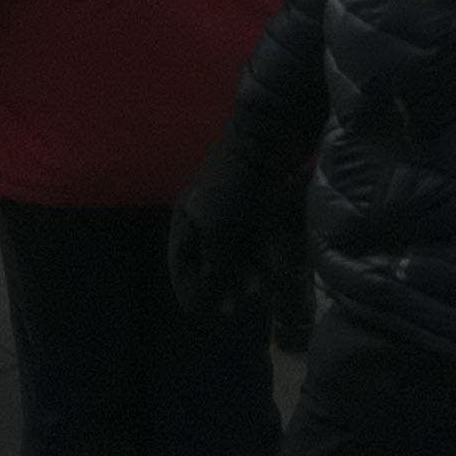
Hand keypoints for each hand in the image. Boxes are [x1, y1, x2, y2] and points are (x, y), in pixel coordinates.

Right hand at [165, 172, 290, 325]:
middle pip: (209, 259)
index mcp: (187, 219)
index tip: (201, 313)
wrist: (269, 142)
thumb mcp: (219, 230)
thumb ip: (214, 265)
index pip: (181, 261)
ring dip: (245, 273)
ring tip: (257, 290)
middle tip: (233, 309)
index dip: (188, 288)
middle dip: (221, 285)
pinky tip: (274, 270)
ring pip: (237, 252)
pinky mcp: (259, 208)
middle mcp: (207, 217)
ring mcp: (234, 212)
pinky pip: (258, 240)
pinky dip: (263, 256)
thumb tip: (209, 297)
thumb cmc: (235, 186)